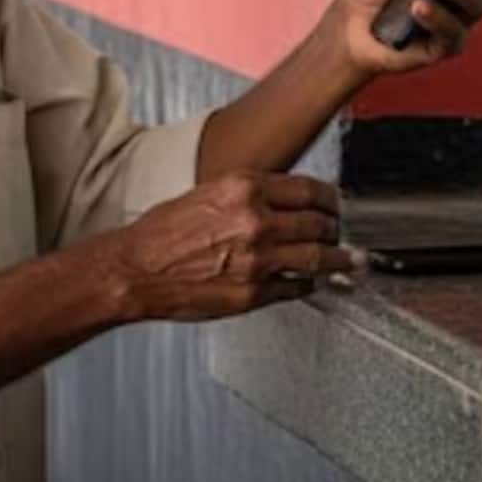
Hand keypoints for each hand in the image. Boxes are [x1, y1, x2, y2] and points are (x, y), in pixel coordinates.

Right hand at [106, 171, 363, 321]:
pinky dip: (308, 284)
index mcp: (245, 188)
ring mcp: (258, 259)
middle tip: (340, 232)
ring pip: (318, 257)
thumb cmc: (163, 233)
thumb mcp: (209, 193)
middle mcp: (256, 220)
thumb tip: (285, 202)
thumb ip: (249, 196)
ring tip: (346, 261)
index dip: (331, 199)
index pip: (310, 189)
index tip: (336, 204)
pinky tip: (311, 282)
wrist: (135, 269)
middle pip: (320, 223)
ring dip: (338, 260)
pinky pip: (296, 287)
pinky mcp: (253, 293)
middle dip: (336, 229)